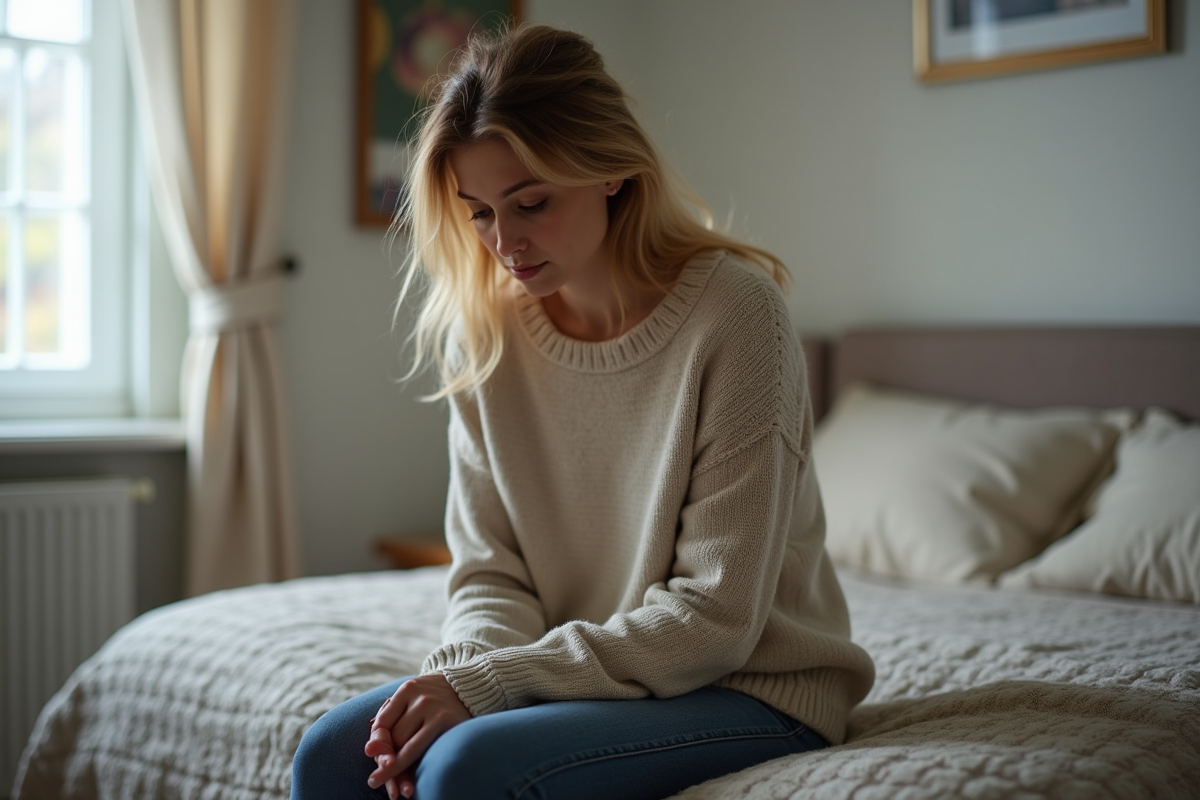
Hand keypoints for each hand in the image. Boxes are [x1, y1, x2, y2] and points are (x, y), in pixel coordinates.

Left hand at [365, 673, 471, 797]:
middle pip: (394, 737)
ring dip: (396, 769)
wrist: (473, 688)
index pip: (382, 722)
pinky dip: (411, 770)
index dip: (377, 743)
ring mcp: (436, 711)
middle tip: (379, 778)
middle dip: (386, 759)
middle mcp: (421, 698)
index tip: (371, 757)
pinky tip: (406, 785)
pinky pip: (421, 751)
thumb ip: (389, 721)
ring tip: (391, 789)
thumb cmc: (435, 698)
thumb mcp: (412, 700)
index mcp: (408, 688)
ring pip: (406, 747)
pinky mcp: (448, 723)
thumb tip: (369, 751)